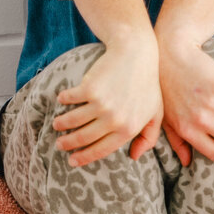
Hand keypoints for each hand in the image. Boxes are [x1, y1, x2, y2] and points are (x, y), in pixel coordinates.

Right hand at [51, 36, 162, 168]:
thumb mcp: (155, 113)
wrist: (137, 53)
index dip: (84, 158)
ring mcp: (101, 105)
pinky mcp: (90, 89)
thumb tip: (133, 157)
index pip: (101, 150)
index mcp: (128, 129)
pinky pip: (69, 100)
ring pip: (72, 121)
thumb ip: (148, 138)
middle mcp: (114, 120)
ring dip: (61, 124)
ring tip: (57, 124)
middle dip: (67, 144)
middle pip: (82, 138)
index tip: (72, 161)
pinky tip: (62, 100)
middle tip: (59, 144)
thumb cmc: (147, 84)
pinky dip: (63, 100)